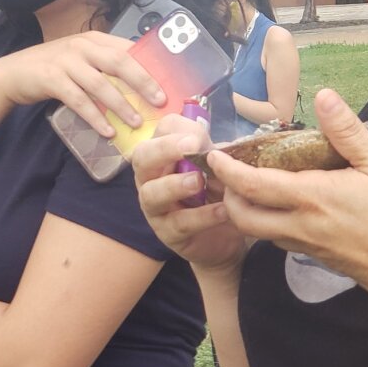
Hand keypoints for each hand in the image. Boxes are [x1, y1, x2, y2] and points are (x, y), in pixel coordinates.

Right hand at [0, 31, 165, 135]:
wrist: (14, 73)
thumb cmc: (55, 69)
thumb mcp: (82, 60)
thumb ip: (106, 67)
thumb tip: (142, 87)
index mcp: (95, 40)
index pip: (129, 49)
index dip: (150, 66)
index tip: (169, 84)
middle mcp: (82, 46)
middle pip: (119, 62)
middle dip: (142, 82)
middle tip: (160, 102)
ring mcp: (66, 61)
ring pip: (100, 83)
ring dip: (121, 104)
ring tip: (137, 122)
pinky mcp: (51, 79)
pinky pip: (78, 100)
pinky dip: (94, 117)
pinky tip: (107, 131)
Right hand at [133, 114, 247, 273]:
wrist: (224, 235)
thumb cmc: (215, 192)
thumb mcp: (218, 168)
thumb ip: (216, 153)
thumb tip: (217, 143)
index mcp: (164, 155)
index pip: (160, 132)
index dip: (176, 130)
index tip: (198, 136)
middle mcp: (151, 178)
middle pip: (142, 158)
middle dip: (164, 149)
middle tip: (191, 147)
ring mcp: (155, 207)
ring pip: (151, 194)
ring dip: (175, 185)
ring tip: (199, 181)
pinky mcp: (167, 234)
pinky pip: (179, 223)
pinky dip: (202, 216)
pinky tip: (223, 210)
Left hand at [206, 89, 367, 302]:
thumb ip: (347, 131)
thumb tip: (322, 95)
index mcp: (311, 198)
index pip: (251, 185)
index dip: (227, 170)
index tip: (213, 155)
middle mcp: (301, 227)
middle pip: (243, 217)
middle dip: (227, 196)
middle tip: (230, 174)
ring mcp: (309, 247)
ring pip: (260, 233)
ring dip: (247, 212)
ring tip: (253, 186)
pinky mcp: (321, 259)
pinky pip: (282, 241)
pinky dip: (270, 223)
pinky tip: (287, 206)